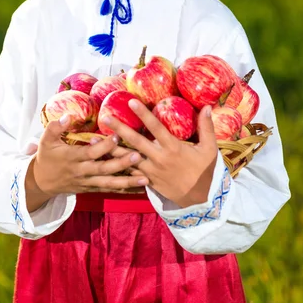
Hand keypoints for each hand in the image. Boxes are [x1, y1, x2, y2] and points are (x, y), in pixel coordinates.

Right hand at [25, 115, 147, 212]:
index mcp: (72, 158)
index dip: (104, 146)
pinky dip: (124, 190)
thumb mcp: (45, 140)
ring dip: (128, 181)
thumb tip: (66, 116)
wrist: (41, 182)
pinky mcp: (91, 188)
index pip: (91, 152)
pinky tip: (140, 189)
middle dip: (122, 164)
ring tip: (146, 179)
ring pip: (110, 183)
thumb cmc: (47, 157)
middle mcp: (82, 171)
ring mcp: (88, 182)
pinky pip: (109, 190)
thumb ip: (55, 127)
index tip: (118, 135)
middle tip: (139, 156)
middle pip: (104, 169)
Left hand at [100, 100, 217, 207]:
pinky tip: (103, 161)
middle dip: (120, 129)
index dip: (143, 115)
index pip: (156, 127)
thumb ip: (206, 127)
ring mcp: (152, 171)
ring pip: (128, 159)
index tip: (131, 102)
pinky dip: (116, 167)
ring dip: (111, 149)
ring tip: (93, 140)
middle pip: (136, 142)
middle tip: (105, 117)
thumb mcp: (210, 149)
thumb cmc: (206, 172)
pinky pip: (130, 173)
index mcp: (173, 148)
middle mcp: (159, 158)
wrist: (202, 200)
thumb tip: (208, 107)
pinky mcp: (148, 181)